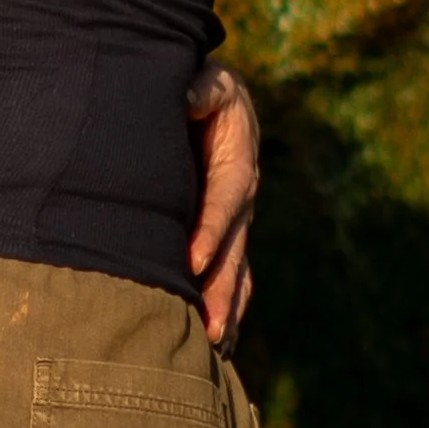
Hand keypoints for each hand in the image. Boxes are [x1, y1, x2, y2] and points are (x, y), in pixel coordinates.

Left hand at [185, 63, 258, 352]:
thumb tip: (185, 95)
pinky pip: (233, 275)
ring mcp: (238, 221)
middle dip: (222, 290)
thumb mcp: (205, 81)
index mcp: (238, 162)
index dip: (212, 230)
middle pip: (235, 250)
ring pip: (237, 270)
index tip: (193, 261)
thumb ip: (197, 89)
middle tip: (210, 328)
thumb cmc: (201, 88)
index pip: (225, 201)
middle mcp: (243, 198)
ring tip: (216, 346)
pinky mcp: (228, 234)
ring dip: (229, 307)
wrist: (213, 96)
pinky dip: (230, 307)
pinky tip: (221, 344)